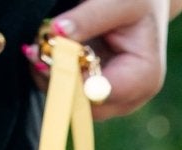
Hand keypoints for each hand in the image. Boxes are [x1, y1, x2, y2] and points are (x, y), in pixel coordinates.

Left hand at [46, 0, 170, 119]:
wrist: (148, 0)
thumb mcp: (117, 2)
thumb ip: (88, 19)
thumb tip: (57, 34)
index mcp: (143, 77)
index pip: (100, 94)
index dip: (71, 78)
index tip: (48, 51)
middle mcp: (131, 95)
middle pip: (86, 107)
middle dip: (58, 80)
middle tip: (34, 50)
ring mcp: (115, 96)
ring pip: (75, 102)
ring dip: (52, 76)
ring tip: (37, 45)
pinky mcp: (99, 88)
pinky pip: (72, 90)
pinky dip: (55, 71)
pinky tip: (46, 49)